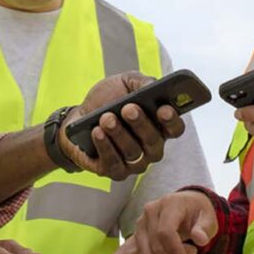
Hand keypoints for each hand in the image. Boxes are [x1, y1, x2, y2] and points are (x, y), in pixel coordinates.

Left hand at [58, 72, 186, 180]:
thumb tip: (153, 85)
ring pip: (133, 153)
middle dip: (141, 124)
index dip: (171, 120)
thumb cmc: (107, 99)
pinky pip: (114, 164)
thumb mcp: (125, 83)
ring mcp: (135, 162)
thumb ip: (141, 82)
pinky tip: (97, 132)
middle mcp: (152, 147)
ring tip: (106, 118)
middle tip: (128, 108)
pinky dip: (105, 147)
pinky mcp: (116, 171)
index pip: (175, 128)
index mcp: (160, 125)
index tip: (163, 109)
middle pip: (154, 142)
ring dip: (119, 134)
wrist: (78, 116)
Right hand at [102, 190, 215, 253]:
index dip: (175, 250)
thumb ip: (204, 228)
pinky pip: (125, 247)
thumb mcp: (208, 217)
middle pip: (155, 245)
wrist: (189, 204)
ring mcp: (142, 222)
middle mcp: (151, 211)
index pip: (165, 232)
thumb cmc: (198, 211)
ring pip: (145, 251)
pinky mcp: (138, 233)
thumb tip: (200, 238)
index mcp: (168, 204)